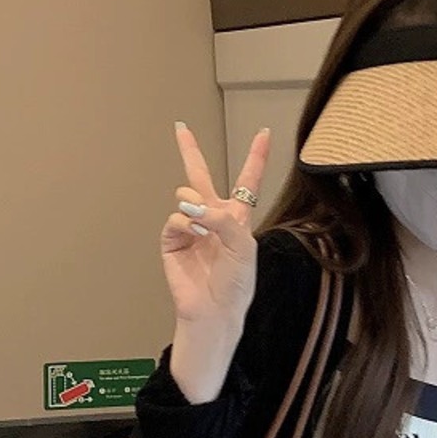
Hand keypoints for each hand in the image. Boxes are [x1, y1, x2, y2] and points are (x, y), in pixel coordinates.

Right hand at [161, 123, 270, 325]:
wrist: (215, 309)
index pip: (247, 182)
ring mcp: (190, 227)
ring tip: (204, 228)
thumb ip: (223, 219)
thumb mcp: (243, 246)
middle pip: (201, 176)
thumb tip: (192, 205)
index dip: (256, 158)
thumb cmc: (235, 283)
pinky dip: (186, 224)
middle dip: (189, 151)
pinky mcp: (172, 239)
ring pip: (187, 195)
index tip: (264, 134)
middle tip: (180, 129)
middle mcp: (213, 218)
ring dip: (197, 206)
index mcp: (237, 218)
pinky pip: (176, 217)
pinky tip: (195, 236)